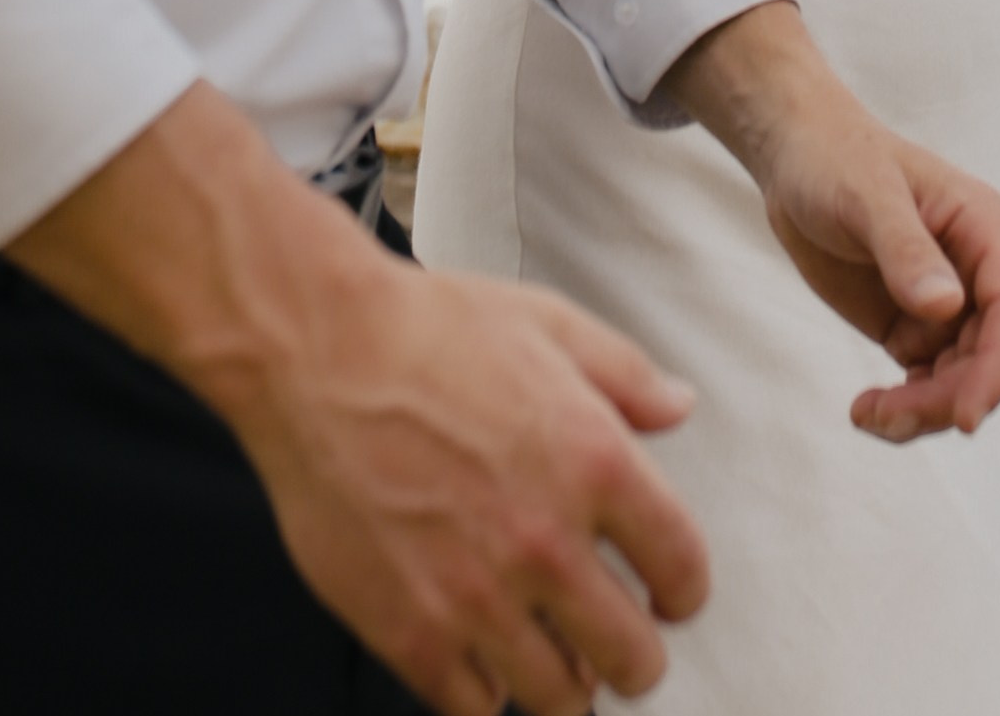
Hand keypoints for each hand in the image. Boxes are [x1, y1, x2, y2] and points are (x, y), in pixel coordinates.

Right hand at [237, 249, 705, 712]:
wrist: (315, 352)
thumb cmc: (425, 328)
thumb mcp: (547, 323)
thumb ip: (626, 375)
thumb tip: (679, 409)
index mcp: (595, 462)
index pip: (683, 569)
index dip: (684, 589)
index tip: (670, 595)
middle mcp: (545, 542)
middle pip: (635, 660)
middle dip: (635, 655)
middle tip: (616, 640)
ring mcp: (477, 596)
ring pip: (560, 699)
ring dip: (566, 681)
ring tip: (553, 653)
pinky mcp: (410, 632)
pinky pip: (476, 709)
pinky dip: (487, 690)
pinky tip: (482, 654)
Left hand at [667, 3, 999, 441]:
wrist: (793, 156)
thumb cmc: (835, 157)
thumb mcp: (867, 195)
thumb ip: (906, 250)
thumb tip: (948, 308)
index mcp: (986, 229)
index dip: (998, 368)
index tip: (968, 419)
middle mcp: (977, 272)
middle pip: (988, 357)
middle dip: (949, 397)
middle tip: (889, 416)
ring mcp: (947, 303)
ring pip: (959, 379)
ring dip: (923, 410)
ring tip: (867, 414)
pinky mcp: (912, 326)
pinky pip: (925, 382)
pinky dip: (902, 406)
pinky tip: (864, 410)